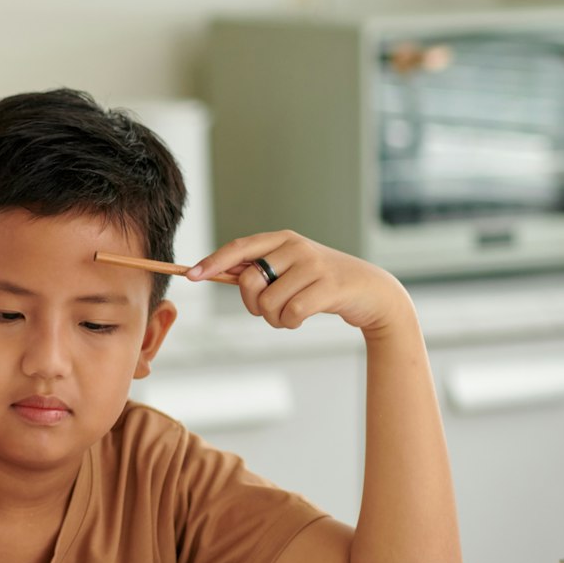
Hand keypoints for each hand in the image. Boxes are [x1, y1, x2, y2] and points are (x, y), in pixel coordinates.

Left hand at [188, 232, 412, 335]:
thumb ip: (259, 268)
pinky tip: (302, 318)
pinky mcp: (328, 286)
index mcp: (282, 239)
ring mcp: (313, 265)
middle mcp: (296, 247)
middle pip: (248, 280)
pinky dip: (290, 323)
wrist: (371, 292)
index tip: (191, 276)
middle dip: (252, 304)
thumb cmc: (322, 283)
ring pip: (268, 302)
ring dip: (274, 318)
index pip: (239, 248)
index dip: (213, 262)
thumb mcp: (291, 269)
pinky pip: (291, 313)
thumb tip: (215, 272)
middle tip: (270, 310)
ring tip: (291, 314)